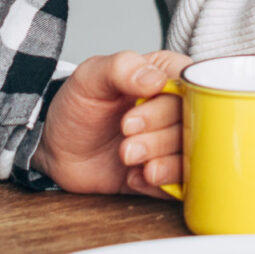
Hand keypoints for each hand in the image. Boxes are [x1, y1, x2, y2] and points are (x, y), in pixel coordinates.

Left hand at [32, 50, 190, 197]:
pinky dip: (158, 185)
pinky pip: (181, 186)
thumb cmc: (78, 106)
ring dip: (161, 164)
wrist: (59, 148)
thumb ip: (122, 67)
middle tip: (125, 143)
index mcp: (168, 76)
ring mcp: (175, 143)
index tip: (130, 120)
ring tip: (128, 159)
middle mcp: (178, 110)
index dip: (166, 108)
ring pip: (192, 157)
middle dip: (158, 139)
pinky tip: (133, 177)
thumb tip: (156, 79)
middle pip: (195, 126)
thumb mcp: (90, 77)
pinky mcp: (169, 173)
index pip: (194, 89)